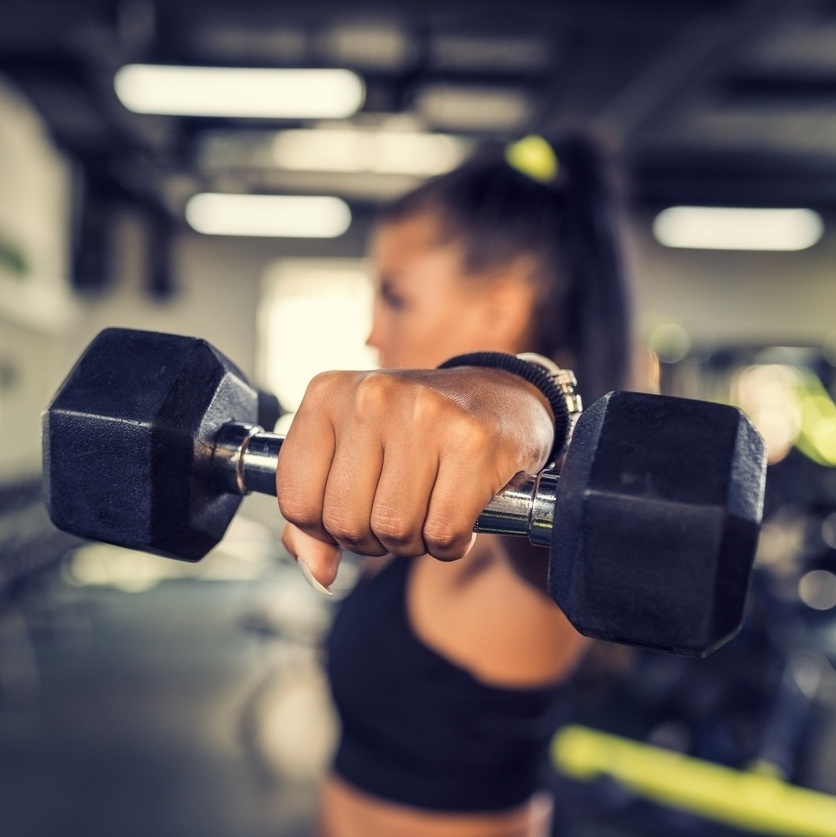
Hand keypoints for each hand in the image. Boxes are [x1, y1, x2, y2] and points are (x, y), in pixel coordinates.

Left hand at [276, 367, 554, 590]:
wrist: (500, 400)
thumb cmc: (417, 432)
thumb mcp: (353, 455)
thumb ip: (315, 513)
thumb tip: (318, 571)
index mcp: (329, 394)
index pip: (296, 499)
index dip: (323, 529)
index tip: (352, 515)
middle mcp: (374, 396)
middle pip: (344, 521)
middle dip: (370, 540)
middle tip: (396, 518)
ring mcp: (426, 415)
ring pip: (394, 529)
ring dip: (412, 543)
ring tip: (427, 514)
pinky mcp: (475, 443)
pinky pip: (443, 532)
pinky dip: (450, 544)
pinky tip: (458, 518)